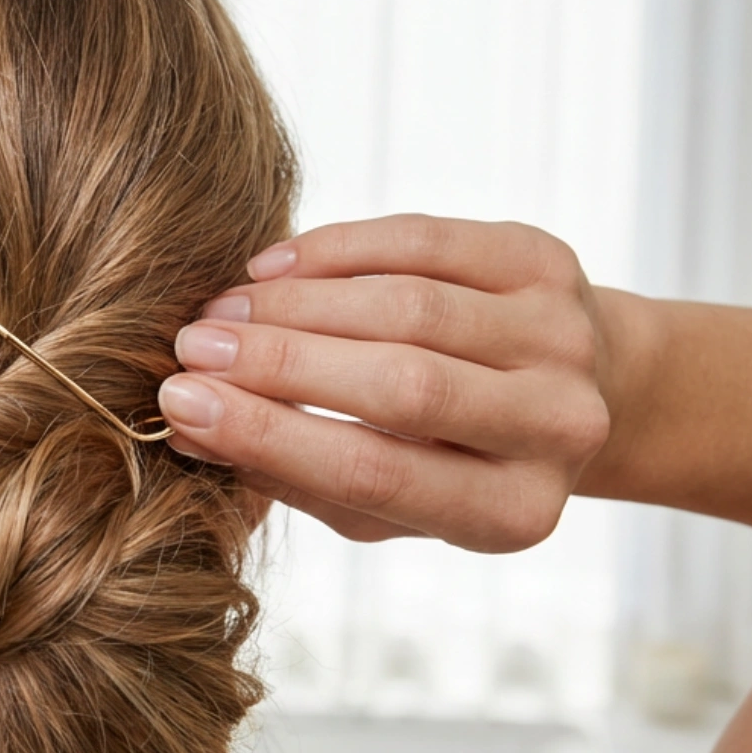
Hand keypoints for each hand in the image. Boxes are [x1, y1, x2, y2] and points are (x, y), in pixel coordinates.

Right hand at [156, 216, 611, 552]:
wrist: (572, 390)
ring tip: (221, 310)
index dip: (268, 435)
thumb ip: (292, 473)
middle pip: (399, 386)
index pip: (374, 473)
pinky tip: (271, 267)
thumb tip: (186, 429)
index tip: (179, 405)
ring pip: (407, 307)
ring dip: (296, 304)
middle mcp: (557, 425)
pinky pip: (424, 242)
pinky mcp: (547, 264)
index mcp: (511, 511)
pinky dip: (336, 249)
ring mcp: (562, 337)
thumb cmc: (446, 460)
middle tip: (189, 347)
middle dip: (277, 363)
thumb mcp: (380, 503)